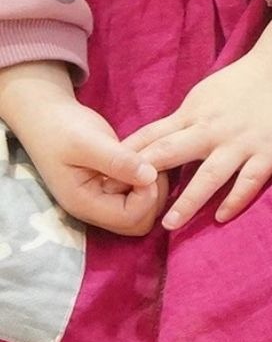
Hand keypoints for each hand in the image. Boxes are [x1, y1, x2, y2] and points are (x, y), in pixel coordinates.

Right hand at [0, 62, 162, 236]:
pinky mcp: (111, 189)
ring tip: (146, 161)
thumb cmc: (62, 129)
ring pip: (142, 212)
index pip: (130, 218)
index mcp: (84, 203)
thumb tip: (150, 177)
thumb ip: (118, 161)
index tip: (147, 167)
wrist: (47, 119)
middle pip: (138, 223)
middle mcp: (94, 209)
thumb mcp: (88, 143)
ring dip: (152, 190)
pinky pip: (138, 197)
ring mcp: (102, 200)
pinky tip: (143, 160)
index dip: (147, 196)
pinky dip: (148, 183)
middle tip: (151, 166)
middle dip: (153, 197)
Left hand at [122, 0, 271, 228]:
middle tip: (123, 204)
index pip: (152, 137)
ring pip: (210, 175)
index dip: (126, 157)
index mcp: (192, 114)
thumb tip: (150, 145)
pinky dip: (235, 199)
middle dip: (146, 178)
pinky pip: (250, 181)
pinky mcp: (269, 151)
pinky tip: (222, 216)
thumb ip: (181, 121)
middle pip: (172, 155)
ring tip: (169, 224)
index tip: (102, 178)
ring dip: (189, 200)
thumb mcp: (203, 94)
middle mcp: (212, 130)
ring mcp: (241, 142)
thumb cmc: (243, 81)